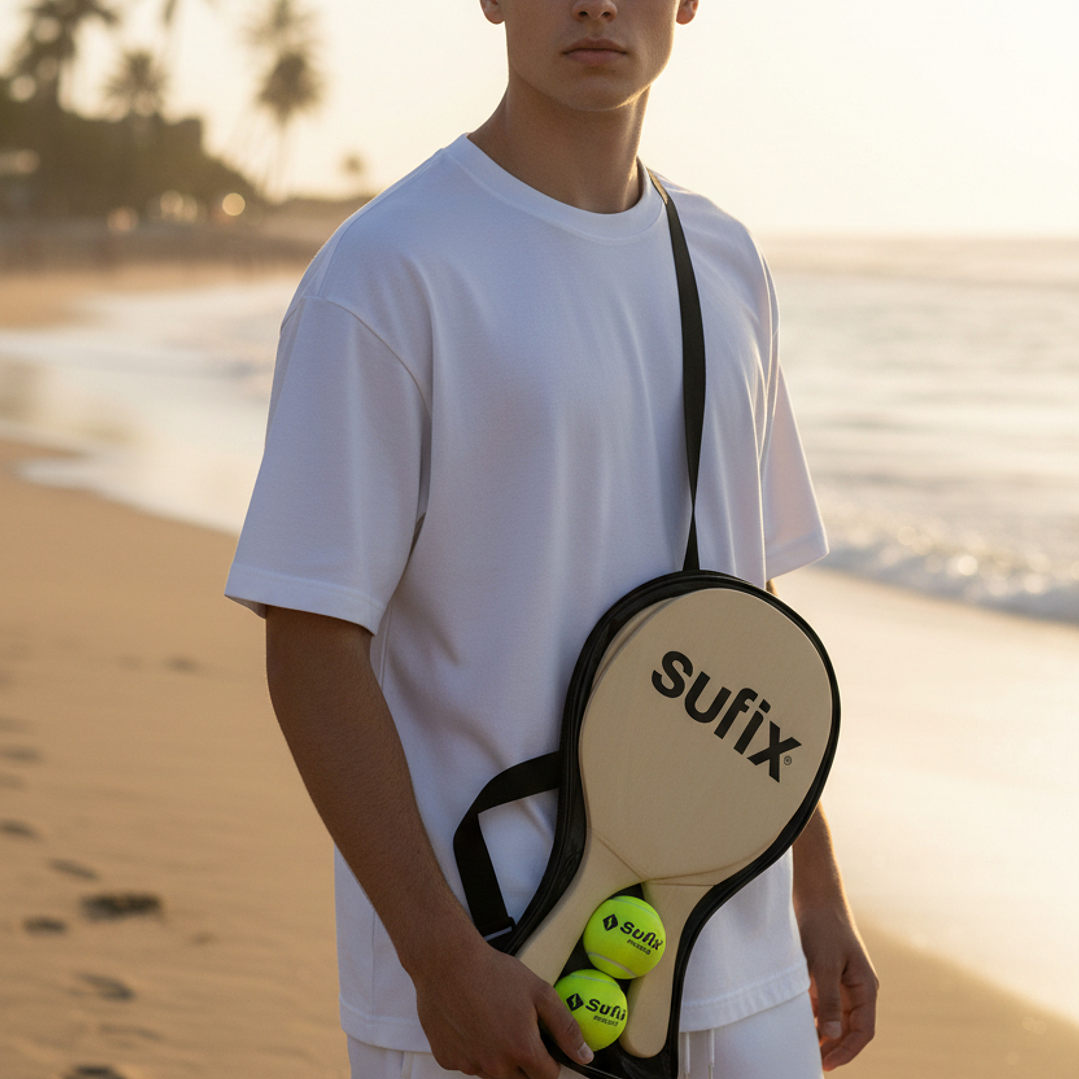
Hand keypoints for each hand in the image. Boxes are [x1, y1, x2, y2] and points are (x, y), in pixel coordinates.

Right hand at [412, 935, 593, 1078]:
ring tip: (492, 1020)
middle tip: (516, 1028)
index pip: (548, 1077)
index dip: (550, 1060)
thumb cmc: (493, 973)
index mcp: (522, 1051)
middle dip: (524, 1060)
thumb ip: (566, 1028)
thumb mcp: (540, 992)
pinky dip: (472, 1049)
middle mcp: (495, 1066)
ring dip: (497, 1056)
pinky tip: (471, 1023)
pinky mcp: (448, 1060)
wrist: (447, 963)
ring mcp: (469, 1065)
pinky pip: (468, 1063)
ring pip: (493, 1072)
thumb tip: (585, 1055)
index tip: (543, 1044)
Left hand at [796, 902, 877, 1070]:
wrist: (814, 894)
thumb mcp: (824, 964)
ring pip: (835, 1016)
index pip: (863, 1031)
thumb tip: (831, 1033)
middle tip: (813, 1061)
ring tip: (804, 1048)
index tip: (828, 1064)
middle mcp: (856, 988)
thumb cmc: (823, 926)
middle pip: (849, 1028)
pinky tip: (799, 1024)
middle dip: (834, 1046)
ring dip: (823, 1032)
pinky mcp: (824, 973)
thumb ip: (828, 999)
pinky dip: (813, 1015)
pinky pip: (822, 1002)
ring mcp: (840, 981)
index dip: (847, 1051)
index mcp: (865, 987)